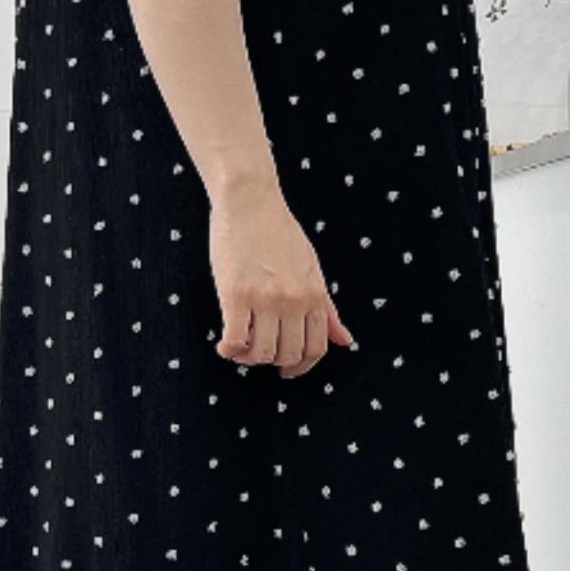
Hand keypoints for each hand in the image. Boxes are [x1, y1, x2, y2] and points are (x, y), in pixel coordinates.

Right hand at [209, 179, 354, 377]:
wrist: (250, 200)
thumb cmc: (279, 231)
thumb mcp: (312, 269)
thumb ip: (327, 308)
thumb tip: (346, 341)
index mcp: (314, 294)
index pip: (316, 348)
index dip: (301, 366)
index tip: (287, 369)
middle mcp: (293, 300)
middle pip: (289, 354)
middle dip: (273, 362)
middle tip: (259, 354)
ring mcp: (264, 298)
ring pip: (261, 352)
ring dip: (249, 358)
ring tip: (240, 348)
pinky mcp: (235, 294)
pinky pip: (235, 340)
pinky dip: (229, 350)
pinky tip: (224, 345)